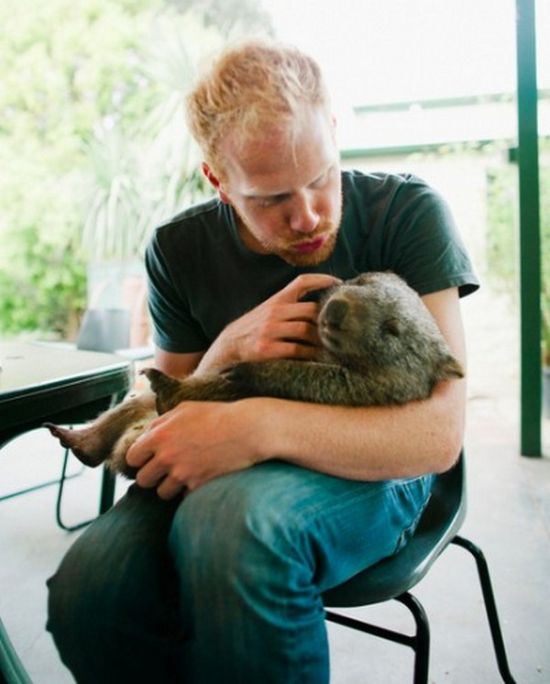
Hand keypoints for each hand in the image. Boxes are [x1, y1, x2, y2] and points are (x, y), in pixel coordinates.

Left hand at [125, 399, 263, 499]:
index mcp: (159, 435)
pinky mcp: (197, 486)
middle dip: (153, 476)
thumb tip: (147, 434)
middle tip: (165, 470)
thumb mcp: (185, 409)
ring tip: (185, 475)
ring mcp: (182, 473)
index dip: (140, 459)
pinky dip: (190, 490)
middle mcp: (166, 457)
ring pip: (162, 492)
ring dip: (170, 486)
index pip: (132, 458)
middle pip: (143, 480)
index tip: (149, 459)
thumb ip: (161, 422)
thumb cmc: (217, 415)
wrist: (247, 430)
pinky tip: (201, 477)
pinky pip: (184, 496)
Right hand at [194, 273, 339, 373]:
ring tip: (333, 345)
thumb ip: (289, 308)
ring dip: (322, 339)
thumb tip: (321, 309)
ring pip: (306, 330)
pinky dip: (310, 354)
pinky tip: (317, 358)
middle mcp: (274, 311)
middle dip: (327, 319)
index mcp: (276, 300)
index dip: (322, 280)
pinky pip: (297, 349)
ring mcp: (270, 329)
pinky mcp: (267, 348)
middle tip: (341, 328)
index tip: (340, 284)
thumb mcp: (268, 311)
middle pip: (311, 309)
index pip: (302, 282)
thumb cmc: (254, 330)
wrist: (227, 347)